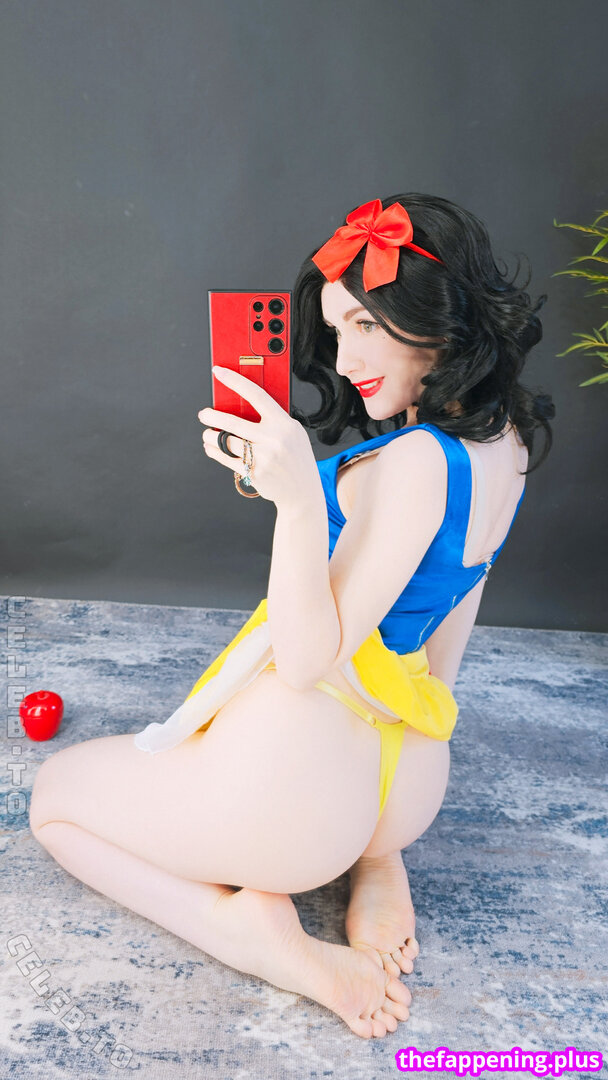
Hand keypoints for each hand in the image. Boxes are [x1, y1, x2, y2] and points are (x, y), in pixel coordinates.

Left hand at [198, 366, 317, 505]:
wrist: (302, 492)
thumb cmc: (295, 457)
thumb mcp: (293, 433)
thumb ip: (272, 419)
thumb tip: (241, 405)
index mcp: (284, 424)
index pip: (256, 395)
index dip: (235, 381)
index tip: (218, 372)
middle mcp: (273, 439)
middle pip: (233, 423)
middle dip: (212, 417)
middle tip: (203, 414)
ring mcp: (263, 458)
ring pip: (225, 442)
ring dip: (210, 437)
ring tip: (207, 434)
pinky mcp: (253, 473)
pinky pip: (226, 459)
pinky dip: (215, 452)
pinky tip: (211, 448)